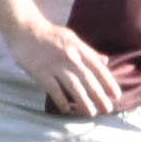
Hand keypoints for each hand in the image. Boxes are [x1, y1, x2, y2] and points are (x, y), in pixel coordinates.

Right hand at [7, 17, 130, 117]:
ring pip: (73, 86)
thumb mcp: (73, 38)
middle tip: (108, 110)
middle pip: (88, 80)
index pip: (98, 68)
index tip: (116, 95)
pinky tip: (67, 110)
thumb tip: (105, 61)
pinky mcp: (41, 72)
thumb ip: (89, 51)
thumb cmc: (50, 34)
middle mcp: (70, 58)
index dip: (108, 82)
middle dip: (99, 96)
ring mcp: (55, 66)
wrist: (25, 28)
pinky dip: (61, 100)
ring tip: (91, 113)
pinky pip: (54, 89)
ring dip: (83, 101)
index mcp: (79, 49)